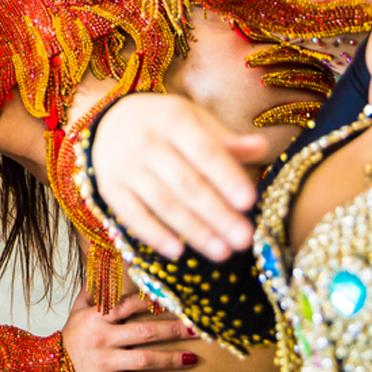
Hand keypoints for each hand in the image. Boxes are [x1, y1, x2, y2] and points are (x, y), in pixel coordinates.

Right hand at [63, 291, 195, 371]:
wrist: (52, 370)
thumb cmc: (71, 338)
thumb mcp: (77, 311)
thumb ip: (92, 291)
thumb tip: (102, 265)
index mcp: (96, 318)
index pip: (127, 305)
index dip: (150, 301)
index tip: (171, 299)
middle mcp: (102, 338)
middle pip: (144, 333)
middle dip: (172, 330)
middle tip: (194, 328)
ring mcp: (106, 362)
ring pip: (145, 360)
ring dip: (171, 359)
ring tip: (192, 358)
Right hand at [93, 93, 267, 261]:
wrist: (109, 121)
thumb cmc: (164, 124)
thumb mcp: (194, 120)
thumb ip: (225, 140)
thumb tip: (261, 146)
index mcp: (174, 119)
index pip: (204, 151)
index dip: (226, 177)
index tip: (249, 202)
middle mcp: (146, 141)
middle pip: (186, 182)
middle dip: (216, 213)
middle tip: (243, 239)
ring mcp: (125, 166)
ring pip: (163, 202)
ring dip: (194, 230)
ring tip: (222, 252)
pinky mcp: (110, 188)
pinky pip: (132, 214)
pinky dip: (154, 234)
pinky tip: (177, 251)